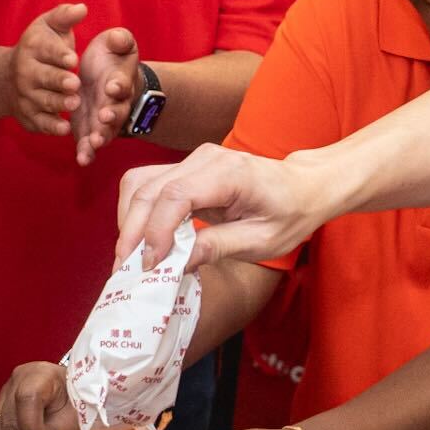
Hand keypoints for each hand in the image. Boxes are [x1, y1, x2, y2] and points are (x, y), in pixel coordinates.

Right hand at [0, 2, 87, 136]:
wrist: (7, 78)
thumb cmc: (39, 47)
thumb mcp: (49, 26)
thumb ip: (65, 16)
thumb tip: (82, 8)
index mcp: (33, 48)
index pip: (47, 51)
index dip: (59, 55)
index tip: (73, 60)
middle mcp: (26, 73)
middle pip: (43, 78)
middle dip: (58, 81)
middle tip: (74, 84)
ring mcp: (26, 96)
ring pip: (43, 101)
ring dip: (58, 103)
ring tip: (74, 104)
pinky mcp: (28, 116)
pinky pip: (40, 123)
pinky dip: (51, 127)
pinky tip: (65, 129)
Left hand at [68, 25, 143, 164]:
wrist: (106, 78)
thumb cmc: (113, 59)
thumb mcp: (117, 43)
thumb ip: (120, 39)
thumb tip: (117, 37)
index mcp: (121, 80)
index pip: (122, 83)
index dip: (119, 84)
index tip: (112, 86)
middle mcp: (116, 103)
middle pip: (118, 111)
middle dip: (112, 114)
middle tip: (104, 116)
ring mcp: (104, 120)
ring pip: (106, 131)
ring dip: (101, 136)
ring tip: (94, 142)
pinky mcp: (91, 130)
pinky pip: (91, 144)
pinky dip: (88, 152)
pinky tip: (82, 160)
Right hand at [113, 142, 329, 269]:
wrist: (302, 186)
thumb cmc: (289, 213)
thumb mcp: (263, 241)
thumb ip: (219, 247)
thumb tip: (177, 262)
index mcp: (230, 173)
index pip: (176, 195)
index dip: (156, 231)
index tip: (150, 265)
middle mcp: (205, 158)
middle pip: (148, 189)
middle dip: (132, 232)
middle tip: (126, 271)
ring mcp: (192, 159)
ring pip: (139, 184)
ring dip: (129, 222)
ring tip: (130, 259)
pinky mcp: (184, 168)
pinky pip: (147, 185)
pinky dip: (137, 214)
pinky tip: (141, 241)